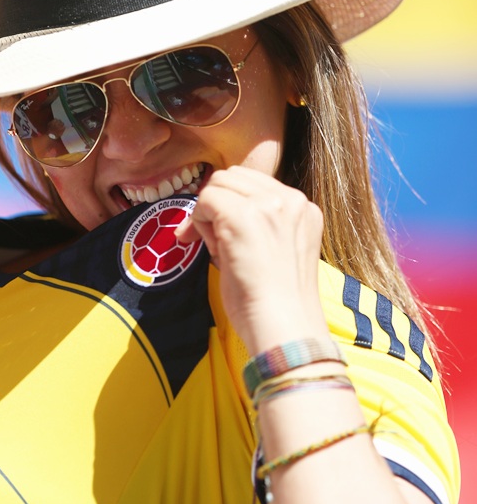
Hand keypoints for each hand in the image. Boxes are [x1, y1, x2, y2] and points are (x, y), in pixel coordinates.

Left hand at [176, 166, 328, 352]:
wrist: (284, 327)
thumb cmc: (277, 304)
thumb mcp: (278, 251)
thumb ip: (260, 225)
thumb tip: (218, 214)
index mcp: (304, 208)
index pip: (255, 183)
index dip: (231, 204)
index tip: (221, 234)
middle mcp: (291, 200)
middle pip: (234, 176)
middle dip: (217, 203)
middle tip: (210, 241)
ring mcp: (268, 205)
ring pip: (218, 184)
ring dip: (208, 213)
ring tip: (219, 249)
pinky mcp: (241, 216)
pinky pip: (205, 200)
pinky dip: (199, 222)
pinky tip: (214, 251)